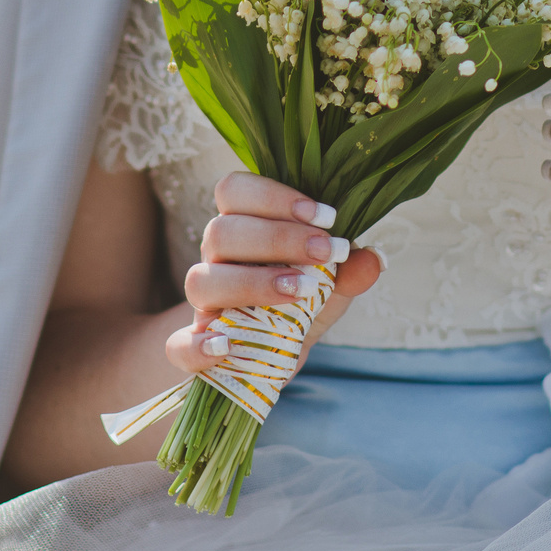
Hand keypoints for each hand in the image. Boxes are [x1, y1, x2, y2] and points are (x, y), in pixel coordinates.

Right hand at [165, 172, 382, 376]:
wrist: (270, 360)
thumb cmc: (298, 308)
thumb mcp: (331, 288)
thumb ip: (349, 271)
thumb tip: (373, 259)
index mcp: (242, 229)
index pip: (235, 190)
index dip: (275, 196)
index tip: (327, 216)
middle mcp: (215, 259)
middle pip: (221, 231)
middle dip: (277, 237)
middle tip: (326, 252)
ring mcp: (202, 304)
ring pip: (201, 280)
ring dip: (252, 282)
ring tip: (300, 291)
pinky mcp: (195, 348)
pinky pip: (178, 346)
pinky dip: (198, 346)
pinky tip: (228, 346)